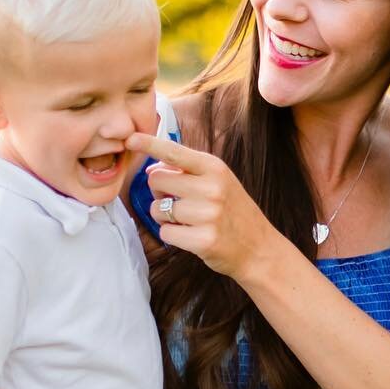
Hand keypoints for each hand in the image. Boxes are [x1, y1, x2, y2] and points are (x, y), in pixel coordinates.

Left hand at [126, 132, 278, 278]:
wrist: (259, 249)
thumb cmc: (233, 212)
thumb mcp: (219, 181)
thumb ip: (188, 171)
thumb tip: (151, 168)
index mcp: (215, 168)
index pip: (174, 152)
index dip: (149, 144)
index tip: (130, 139)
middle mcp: (212, 188)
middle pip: (156, 180)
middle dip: (159, 191)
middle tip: (178, 200)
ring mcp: (208, 215)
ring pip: (157, 209)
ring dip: (165, 216)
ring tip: (188, 220)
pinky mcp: (203, 240)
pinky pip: (165, 232)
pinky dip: (172, 234)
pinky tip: (191, 235)